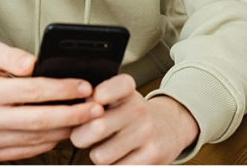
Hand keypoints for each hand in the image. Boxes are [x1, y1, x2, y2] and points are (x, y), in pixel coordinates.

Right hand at [0, 41, 104, 161]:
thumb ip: (12, 54)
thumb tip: (33, 63)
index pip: (33, 91)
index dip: (63, 89)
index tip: (85, 86)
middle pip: (40, 120)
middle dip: (74, 115)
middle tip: (97, 108)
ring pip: (38, 138)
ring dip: (66, 129)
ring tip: (87, 118)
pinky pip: (29, 150)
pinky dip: (51, 140)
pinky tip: (65, 128)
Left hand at [70, 74, 199, 164]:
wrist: (171, 127)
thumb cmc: (133, 113)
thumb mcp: (120, 97)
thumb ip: (97, 100)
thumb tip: (76, 113)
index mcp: (128, 92)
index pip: (114, 88)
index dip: (100, 94)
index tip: (94, 101)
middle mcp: (139, 110)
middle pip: (97, 128)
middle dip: (80, 136)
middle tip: (81, 137)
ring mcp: (146, 134)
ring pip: (101, 156)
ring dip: (97, 156)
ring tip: (103, 149)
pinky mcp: (152, 156)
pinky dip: (112, 166)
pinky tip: (118, 158)